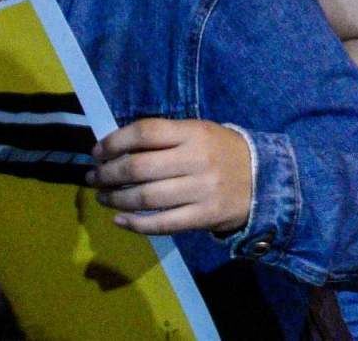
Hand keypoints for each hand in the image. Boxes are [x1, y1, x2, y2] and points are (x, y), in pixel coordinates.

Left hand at [91, 118, 253, 236]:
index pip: (145, 132)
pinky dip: (135, 224)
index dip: (115, 142)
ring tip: (103, 198)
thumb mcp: (200, 132)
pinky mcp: (204, 216)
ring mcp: (201, 190)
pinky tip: (120, 220)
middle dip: (107, 174)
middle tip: (94, 178)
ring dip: (115, 199)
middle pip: (138, 167)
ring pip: (145, 198)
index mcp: (195, 133)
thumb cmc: (221, 152)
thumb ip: (164, 137)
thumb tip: (115, 148)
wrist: (263, 180)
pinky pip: (161, 224)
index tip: (97, 152)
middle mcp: (197, 159)